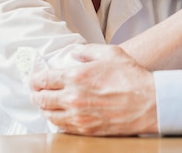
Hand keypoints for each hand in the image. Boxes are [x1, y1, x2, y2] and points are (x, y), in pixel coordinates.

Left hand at [30, 45, 157, 135]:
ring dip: (44, 109)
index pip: (43, 79)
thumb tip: (75, 53)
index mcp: (76, 76)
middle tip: (35, 92)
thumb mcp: (111, 53)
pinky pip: (62, 127)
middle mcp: (73, 97)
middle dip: (35, 94)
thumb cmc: (132, 78)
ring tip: (45, 104)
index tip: (33, 79)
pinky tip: (59, 115)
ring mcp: (79, 115)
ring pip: (49, 115)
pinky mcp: (86, 129)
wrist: (148, 103)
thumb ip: (88, 51)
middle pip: (41, 99)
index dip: (34, 79)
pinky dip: (57, 120)